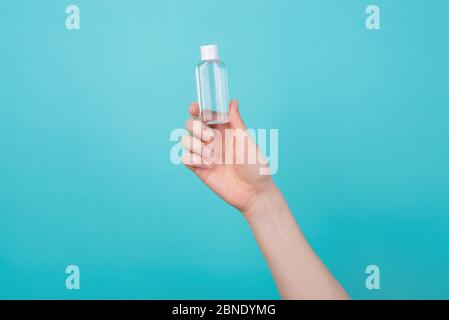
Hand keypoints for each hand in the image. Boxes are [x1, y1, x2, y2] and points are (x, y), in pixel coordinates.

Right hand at [182, 99, 275, 214]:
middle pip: (190, 125)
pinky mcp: (199, 169)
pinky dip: (194, 159)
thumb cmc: (256, 166)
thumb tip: (232, 101)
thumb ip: (236, 122)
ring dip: (195, 146)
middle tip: (210, 138)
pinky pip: (186, 158)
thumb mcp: (247, 141)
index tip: (195, 108)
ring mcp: (204, 154)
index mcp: (223, 130)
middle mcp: (212, 140)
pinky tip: (208, 166)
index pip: (204, 114)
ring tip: (212, 157)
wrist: (254, 193)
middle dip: (195, 128)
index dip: (196, 109)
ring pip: (185, 141)